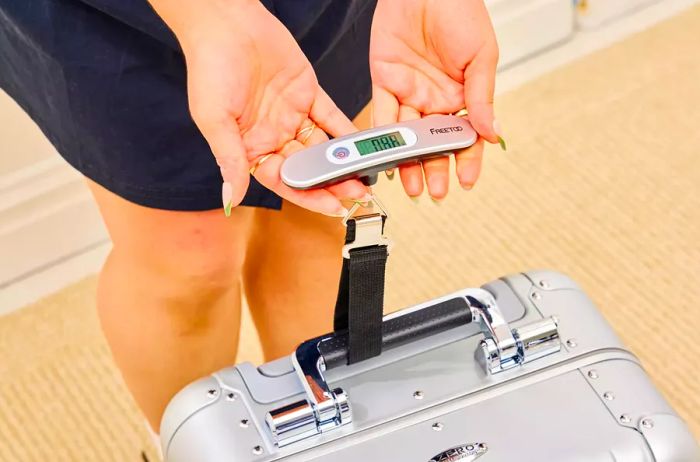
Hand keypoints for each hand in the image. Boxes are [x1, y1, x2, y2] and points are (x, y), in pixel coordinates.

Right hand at [149, 0, 368, 215]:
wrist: (226, 23)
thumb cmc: (209, 69)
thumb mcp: (215, 120)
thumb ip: (229, 160)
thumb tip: (231, 197)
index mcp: (250, 148)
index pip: (284, 181)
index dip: (308, 197)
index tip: (332, 208)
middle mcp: (273, 136)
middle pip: (308, 168)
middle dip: (332, 183)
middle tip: (358, 194)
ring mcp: (291, 116)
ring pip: (322, 147)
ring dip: (343, 161)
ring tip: (366, 174)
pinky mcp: (307, 93)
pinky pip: (330, 117)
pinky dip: (346, 131)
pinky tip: (363, 144)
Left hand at [370, 0, 501, 198]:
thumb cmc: (461, 12)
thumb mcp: (481, 57)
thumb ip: (481, 98)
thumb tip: (491, 133)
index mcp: (462, 95)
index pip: (464, 136)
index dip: (466, 160)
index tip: (465, 181)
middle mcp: (435, 99)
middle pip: (433, 143)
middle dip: (434, 169)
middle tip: (435, 192)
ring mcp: (409, 92)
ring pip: (406, 136)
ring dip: (407, 162)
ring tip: (410, 186)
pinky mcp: (384, 81)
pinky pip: (382, 114)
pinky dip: (381, 137)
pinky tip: (383, 157)